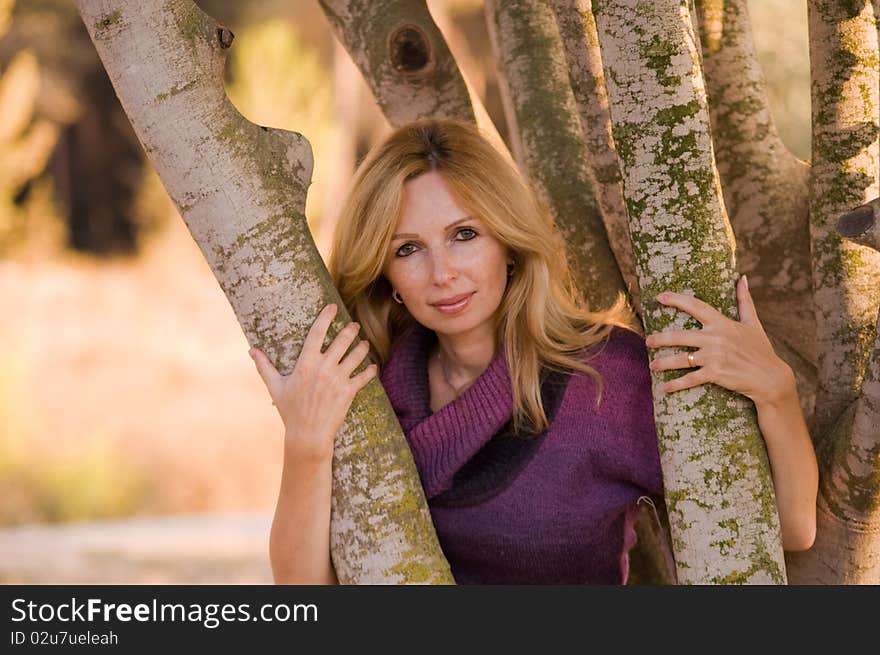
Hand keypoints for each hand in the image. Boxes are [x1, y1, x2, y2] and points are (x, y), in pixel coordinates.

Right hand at [248, 303, 376, 460]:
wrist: (307, 434)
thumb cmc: (290, 411)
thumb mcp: (275, 387)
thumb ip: (264, 367)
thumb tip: (251, 350)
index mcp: (306, 363)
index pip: (317, 333)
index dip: (326, 317)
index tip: (332, 307)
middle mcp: (323, 368)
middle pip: (342, 340)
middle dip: (350, 330)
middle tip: (354, 325)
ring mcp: (338, 379)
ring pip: (356, 355)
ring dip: (362, 347)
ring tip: (364, 343)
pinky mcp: (349, 391)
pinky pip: (364, 376)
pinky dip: (370, 370)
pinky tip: (372, 366)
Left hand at [644, 275, 794, 406]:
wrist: (771, 378)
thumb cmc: (761, 350)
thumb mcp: (754, 323)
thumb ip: (745, 300)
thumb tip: (743, 278)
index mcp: (722, 323)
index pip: (696, 307)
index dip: (677, 300)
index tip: (660, 296)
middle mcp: (716, 338)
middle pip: (680, 335)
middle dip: (661, 339)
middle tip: (648, 341)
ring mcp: (715, 356)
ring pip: (682, 359)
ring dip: (664, 363)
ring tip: (652, 365)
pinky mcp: (716, 374)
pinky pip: (691, 379)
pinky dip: (676, 384)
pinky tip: (664, 388)